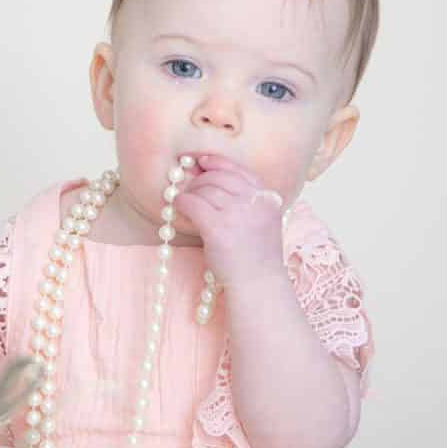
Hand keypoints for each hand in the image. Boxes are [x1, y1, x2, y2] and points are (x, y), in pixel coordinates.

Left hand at [173, 154, 284, 285]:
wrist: (258, 286)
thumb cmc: (257, 256)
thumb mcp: (261, 221)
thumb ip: (245, 200)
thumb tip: (209, 176)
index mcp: (268, 198)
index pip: (240, 170)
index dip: (218, 162)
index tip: (203, 161)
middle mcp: (255, 202)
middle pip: (220, 177)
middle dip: (201, 178)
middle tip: (190, 186)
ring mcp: (237, 215)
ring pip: (205, 189)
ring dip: (191, 192)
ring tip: (184, 199)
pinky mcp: (217, 228)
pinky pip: (193, 203)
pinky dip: (182, 202)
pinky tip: (178, 206)